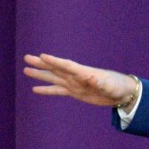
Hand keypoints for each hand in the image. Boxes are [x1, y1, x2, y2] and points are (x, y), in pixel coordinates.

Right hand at [23, 54, 138, 110]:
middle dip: (42, 64)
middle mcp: (77, 77)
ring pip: (53, 78)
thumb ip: (100, 82)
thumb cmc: (118, 87)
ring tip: (26, 69)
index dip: (55, 61)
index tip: (42, 55)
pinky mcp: (75, 92)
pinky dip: (46, 90)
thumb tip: (90, 77)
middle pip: (56, 69)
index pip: (67, 66)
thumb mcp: (110, 85)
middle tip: (27, 58)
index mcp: (84, 73)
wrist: (122, 93)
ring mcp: (74, 84)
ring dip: (40, 74)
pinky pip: (57, 90)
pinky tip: (35, 89)